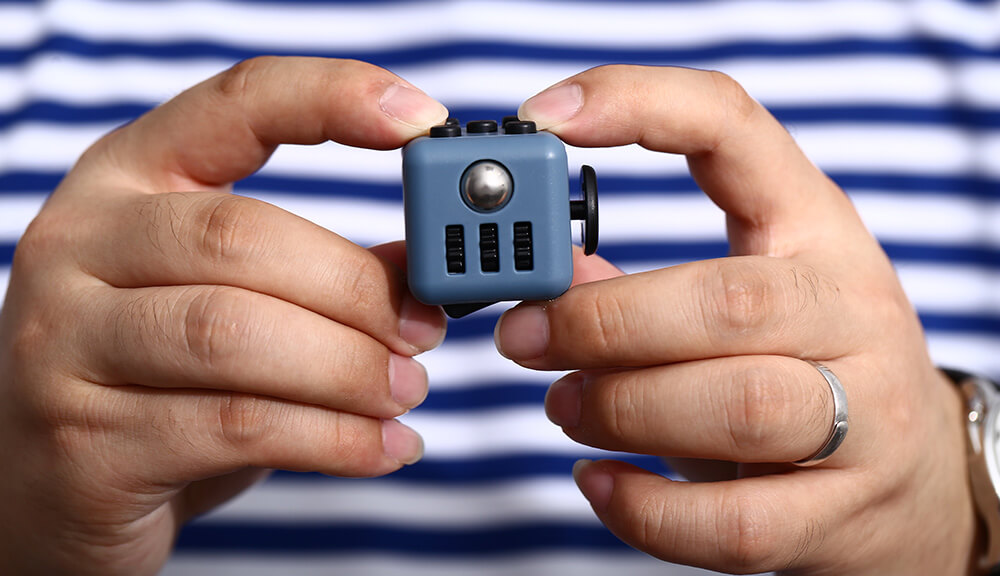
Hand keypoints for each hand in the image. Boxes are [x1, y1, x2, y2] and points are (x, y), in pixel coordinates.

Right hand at [0, 57, 447, 574]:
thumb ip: (313, 270)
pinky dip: (332, 439)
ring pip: (235, 335)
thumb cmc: (159, 376)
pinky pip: (235, 427)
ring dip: (349, 370)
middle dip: (357, 289)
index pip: (234, 105)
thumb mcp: (227, 296)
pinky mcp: (84, 440)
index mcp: (126, 180)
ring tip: (406, 393)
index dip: (331, 98)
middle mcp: (80, 245)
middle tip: (425, 329)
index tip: (419, 116)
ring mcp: (65, 343)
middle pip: (241, 237)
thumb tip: (420, 270)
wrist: (50, 485)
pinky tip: (381, 447)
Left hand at [497, 65, 975, 573]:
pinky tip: (600, 482)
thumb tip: (549, 279)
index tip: (548, 121)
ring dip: (618, 408)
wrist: (920, 475)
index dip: (637, 106)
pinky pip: (733, 524)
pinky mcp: (841, 513)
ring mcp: (863, 416)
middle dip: (600, 320)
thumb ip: (649, 279)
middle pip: (722, 300)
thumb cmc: (808, 363)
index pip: (732, 130)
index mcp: (814, 227)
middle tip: (524, 335)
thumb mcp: (746, 292)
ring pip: (733, 406)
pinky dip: (645, 509)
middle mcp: (849, 308)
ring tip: (564, 407)